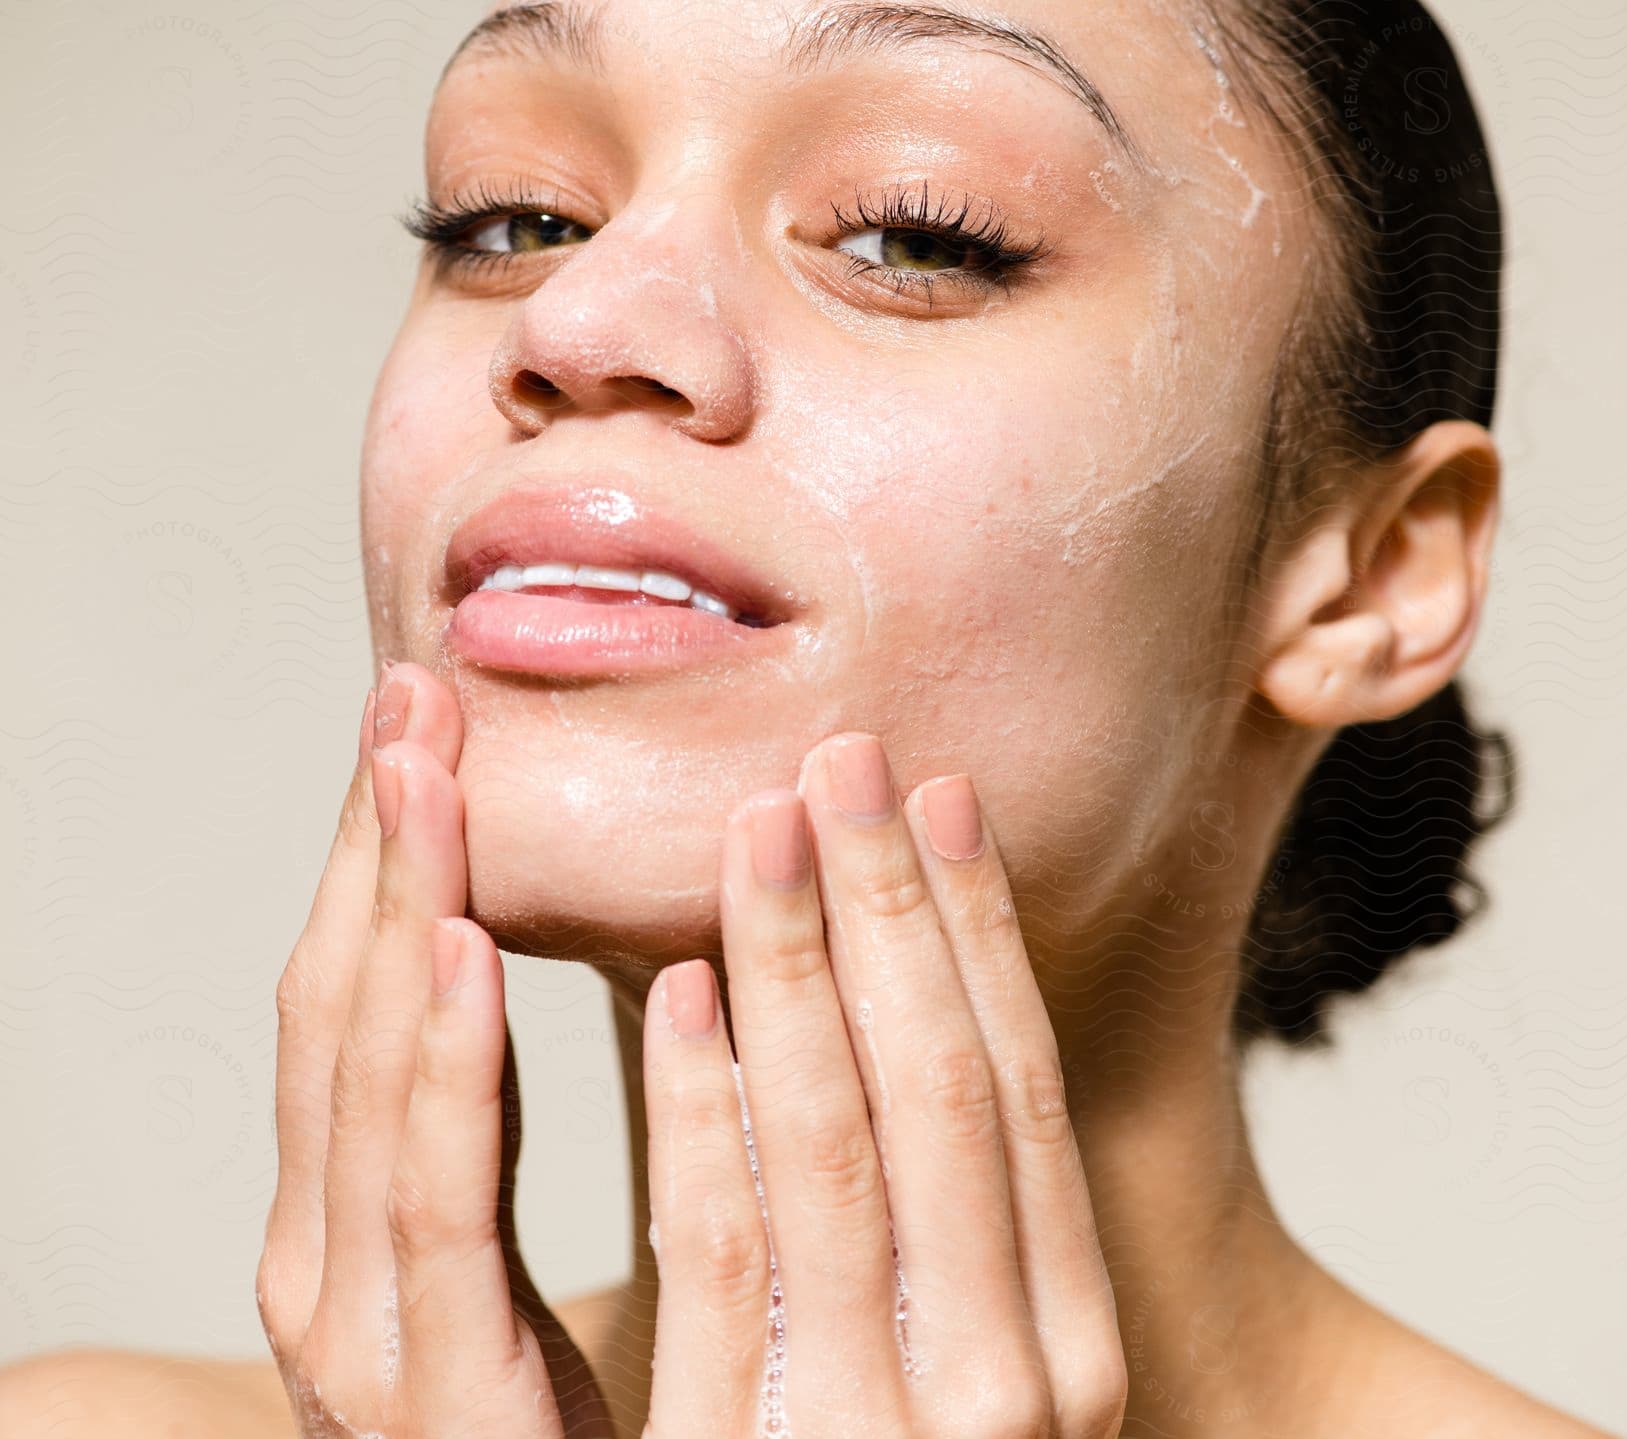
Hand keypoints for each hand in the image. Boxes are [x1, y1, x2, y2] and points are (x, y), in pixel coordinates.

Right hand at [256, 663, 607, 1437]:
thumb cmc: (583, 1421)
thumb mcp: (548, 1251)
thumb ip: (557, 1120)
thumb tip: (668, 952)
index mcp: (361, 1226)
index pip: (364, 1006)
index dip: (386, 863)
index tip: (431, 723)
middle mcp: (332, 1276)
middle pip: (344, 1026)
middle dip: (378, 861)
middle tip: (411, 708)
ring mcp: (367, 1347)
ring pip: (371, 1094)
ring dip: (402, 920)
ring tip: (428, 784)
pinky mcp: (440, 1408)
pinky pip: (440, 1220)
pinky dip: (450, 1078)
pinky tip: (475, 957)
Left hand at [641, 732, 1128, 1437]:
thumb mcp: (967, 1383)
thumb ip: (961, 1251)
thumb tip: (906, 1024)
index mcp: (1073, 1351)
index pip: (1027, 1094)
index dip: (982, 933)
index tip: (943, 798)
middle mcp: (1004, 1387)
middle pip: (943, 1090)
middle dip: (894, 906)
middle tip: (847, 759)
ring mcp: (879, 1432)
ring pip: (832, 1144)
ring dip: (793, 962)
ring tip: (760, 823)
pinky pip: (720, 1250)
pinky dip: (699, 1109)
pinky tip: (679, 994)